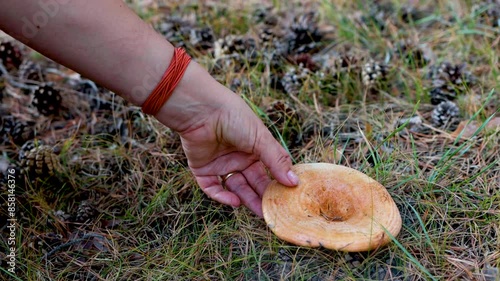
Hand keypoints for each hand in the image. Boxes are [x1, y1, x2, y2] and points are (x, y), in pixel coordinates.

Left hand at [171, 70, 298, 216]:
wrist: (201, 110)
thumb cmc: (233, 117)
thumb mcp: (260, 138)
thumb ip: (277, 161)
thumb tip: (295, 182)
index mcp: (254, 148)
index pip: (268, 171)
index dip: (277, 184)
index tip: (288, 199)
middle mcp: (238, 157)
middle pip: (253, 182)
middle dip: (263, 197)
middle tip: (274, 214)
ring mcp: (221, 164)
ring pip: (235, 187)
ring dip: (246, 199)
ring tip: (259, 212)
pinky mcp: (203, 169)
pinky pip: (213, 187)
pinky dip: (222, 196)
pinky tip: (234, 201)